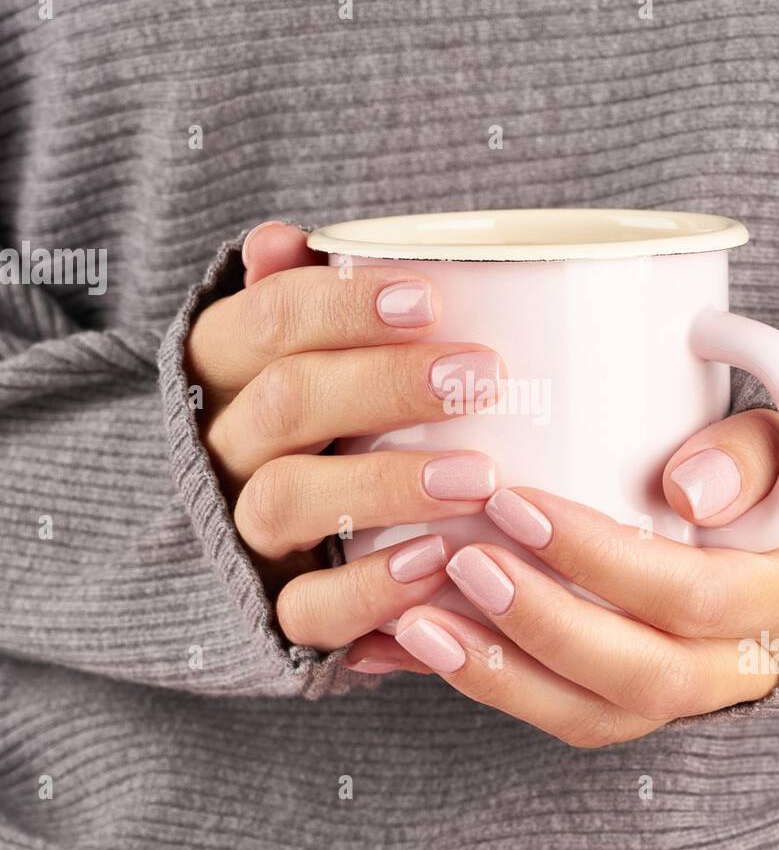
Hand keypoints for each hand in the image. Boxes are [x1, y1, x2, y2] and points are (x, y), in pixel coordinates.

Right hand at [185, 221, 504, 646]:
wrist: (276, 538)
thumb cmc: (325, 415)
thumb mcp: (309, 350)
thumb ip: (306, 296)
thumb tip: (281, 240)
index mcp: (228, 369)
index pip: (267, 321)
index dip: (341, 306)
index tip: (428, 300)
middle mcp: (225, 446)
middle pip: (285, 403)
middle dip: (384, 385)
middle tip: (482, 376)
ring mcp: (243, 529)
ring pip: (286, 499)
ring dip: (385, 484)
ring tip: (478, 476)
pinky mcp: (271, 606)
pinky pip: (305, 608)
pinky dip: (370, 590)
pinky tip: (436, 563)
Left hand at [344, 410, 778, 739]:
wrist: (776, 556)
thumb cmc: (760, 485)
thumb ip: (747, 454)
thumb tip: (687, 488)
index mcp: (776, 600)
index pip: (689, 595)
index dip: (600, 557)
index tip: (515, 503)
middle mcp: (732, 669)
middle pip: (637, 675)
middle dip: (539, 624)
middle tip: (459, 564)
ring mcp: (676, 700)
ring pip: (588, 715)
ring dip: (495, 675)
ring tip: (412, 624)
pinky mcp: (623, 708)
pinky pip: (554, 714)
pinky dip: (480, 684)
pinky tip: (411, 649)